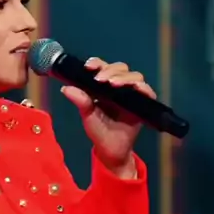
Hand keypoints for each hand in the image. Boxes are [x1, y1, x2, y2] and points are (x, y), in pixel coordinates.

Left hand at [61, 57, 156, 176]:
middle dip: (110, 70)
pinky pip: (148, 92)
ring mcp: (132, 94)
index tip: (88, 67)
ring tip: (113, 84)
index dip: (97, 63)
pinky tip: (136, 89)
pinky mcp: (143, 104)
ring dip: (124, 78)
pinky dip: (144, 88)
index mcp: (104, 86)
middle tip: (100, 79)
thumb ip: (80, 100)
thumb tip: (65, 88)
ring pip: (135, 76)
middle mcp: (119, 87)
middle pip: (121, 68)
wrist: (110, 150)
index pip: (103, 67)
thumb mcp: (87, 115)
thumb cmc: (99, 131)